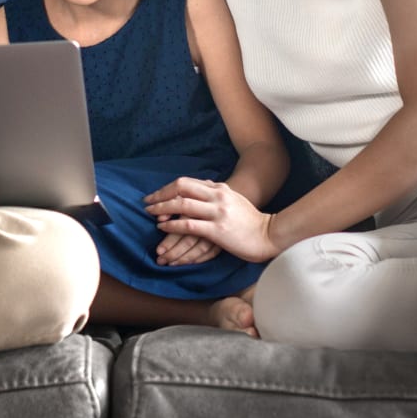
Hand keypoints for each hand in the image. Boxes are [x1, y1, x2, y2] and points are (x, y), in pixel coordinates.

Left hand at [145, 176, 280, 263]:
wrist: (269, 234)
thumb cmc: (249, 220)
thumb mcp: (232, 200)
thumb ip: (215, 194)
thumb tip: (197, 190)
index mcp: (219, 188)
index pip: (186, 183)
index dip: (167, 188)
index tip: (155, 196)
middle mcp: (217, 196)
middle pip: (181, 188)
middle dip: (161, 195)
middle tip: (147, 203)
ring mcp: (217, 212)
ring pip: (182, 205)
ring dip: (163, 209)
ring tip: (151, 214)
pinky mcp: (217, 230)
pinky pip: (189, 225)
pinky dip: (173, 225)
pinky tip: (163, 227)